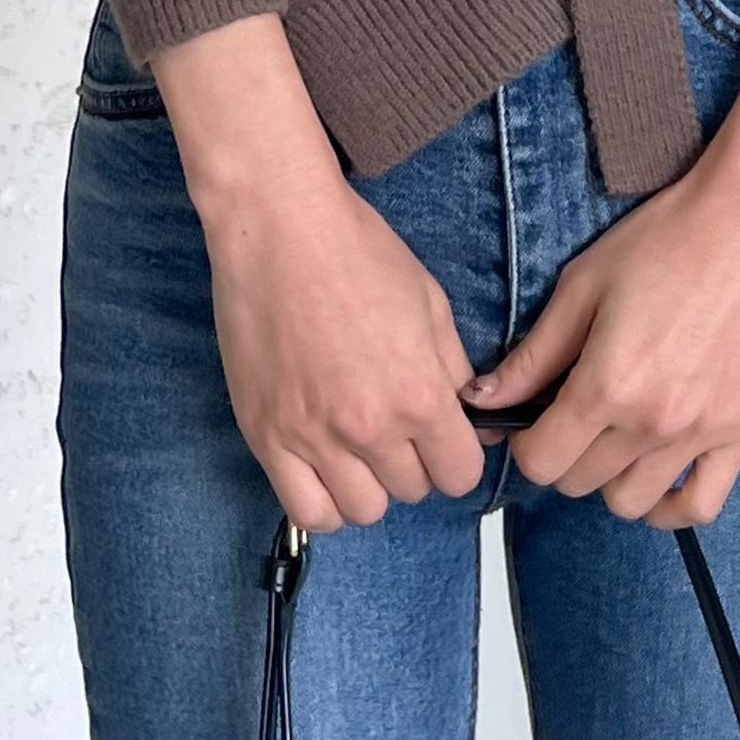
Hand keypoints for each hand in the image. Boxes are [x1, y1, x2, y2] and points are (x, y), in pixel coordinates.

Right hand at [151, 13, 489, 532]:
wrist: (280, 228)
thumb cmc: (360, 252)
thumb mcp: (430, 302)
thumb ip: (455, 370)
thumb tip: (473, 418)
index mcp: (419, 394)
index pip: (460, 474)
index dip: (456, 455)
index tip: (444, 435)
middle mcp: (369, 428)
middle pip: (413, 491)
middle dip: (414, 462)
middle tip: (396, 425)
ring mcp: (313, 438)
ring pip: (363, 510)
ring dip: (370, 484)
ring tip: (359, 446)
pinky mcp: (266, 437)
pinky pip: (307, 511)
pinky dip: (324, 500)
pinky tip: (326, 466)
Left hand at [462, 0, 739, 528]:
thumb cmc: (666, 240)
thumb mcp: (583, 285)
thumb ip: (534, 354)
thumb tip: (481, 398)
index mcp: (608, 384)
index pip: (541, 461)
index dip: (525, 444)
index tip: (531, 417)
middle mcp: (654, 422)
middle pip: (580, 482)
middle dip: (562, 454)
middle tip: (570, 413)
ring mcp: (702, 434)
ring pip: (631, 502)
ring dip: (609, 477)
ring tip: (612, 434)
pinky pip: (700, 505)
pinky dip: (670, 506)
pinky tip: (654, 475)